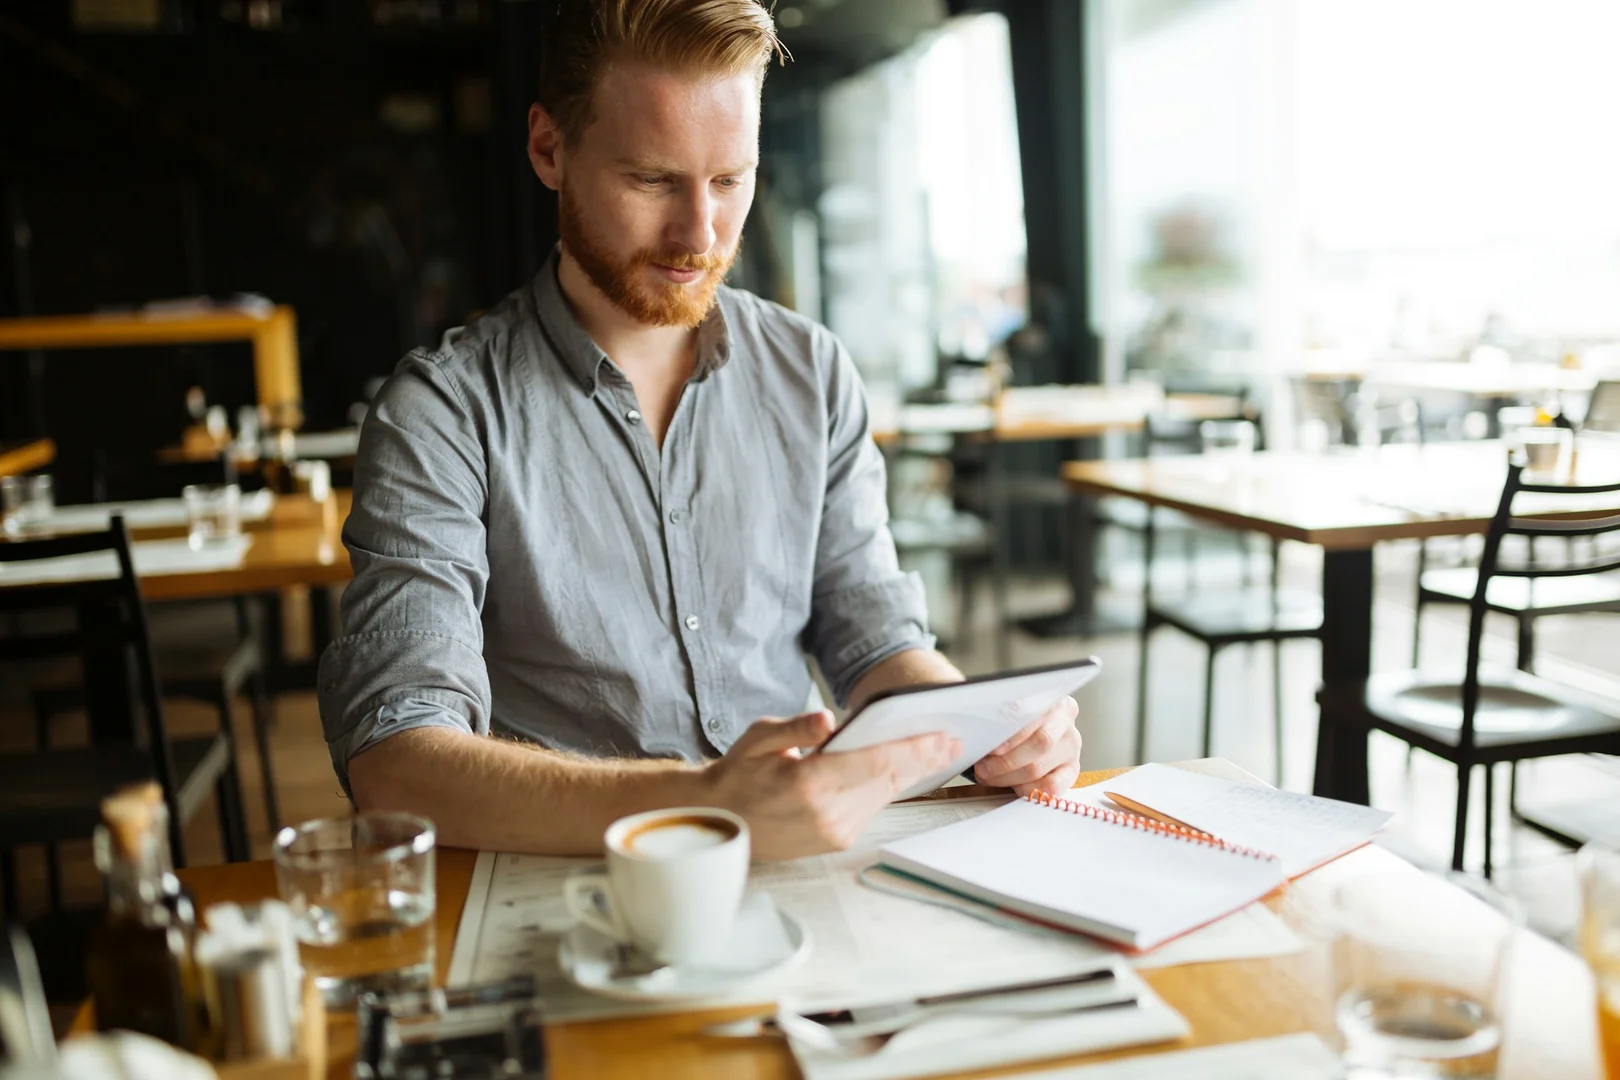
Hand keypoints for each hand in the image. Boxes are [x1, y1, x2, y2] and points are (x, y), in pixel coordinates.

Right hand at [705, 711, 960, 860]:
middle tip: (952, 741)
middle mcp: (826, 813)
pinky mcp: (836, 840)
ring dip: (912, 775)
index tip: (940, 737)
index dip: (912, 749)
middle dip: (923, 760)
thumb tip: (829, 720)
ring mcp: (833, 831)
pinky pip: (871, 808)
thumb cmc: (739, 773)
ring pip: (884, 796)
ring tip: (937, 753)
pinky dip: (889, 788)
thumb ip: (797, 726)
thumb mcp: (758, 738)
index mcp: (809, 784)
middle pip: (888, 781)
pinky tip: (905, 772)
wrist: (721, 820)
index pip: (874, 763)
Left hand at [972, 695, 1081, 796]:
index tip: (992, 746)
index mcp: (1052, 700)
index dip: (1012, 732)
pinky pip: (1050, 787)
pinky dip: (1026, 789)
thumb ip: (997, 718)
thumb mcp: (1005, 713)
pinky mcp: (1072, 771)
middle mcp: (1065, 722)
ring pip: (1039, 767)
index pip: (1035, 714)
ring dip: (1008, 776)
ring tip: (988, 775)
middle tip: (983, 767)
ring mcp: (1071, 748)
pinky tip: (1011, 785)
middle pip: (1040, 742)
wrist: (1026, 736)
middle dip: (1006, 760)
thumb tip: (981, 733)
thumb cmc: (1012, 723)